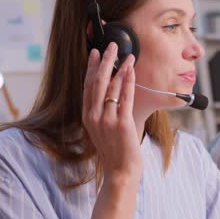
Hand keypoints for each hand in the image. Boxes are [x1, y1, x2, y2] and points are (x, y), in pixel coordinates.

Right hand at [83, 42, 141, 182]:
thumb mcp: (102, 131)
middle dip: (104, 61)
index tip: (95, 53)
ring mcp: (107, 120)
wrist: (120, 173)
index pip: (88, 86)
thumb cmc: (115, 153)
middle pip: (97, 82)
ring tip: (127, 55)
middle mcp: (94, 116)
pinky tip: (131, 71)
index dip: (91, 68)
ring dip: (120, 68)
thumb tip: (109, 96)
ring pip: (112, 87)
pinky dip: (128, 82)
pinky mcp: (122, 123)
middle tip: (111, 45)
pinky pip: (125, 98)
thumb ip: (102, 114)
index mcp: (88, 117)